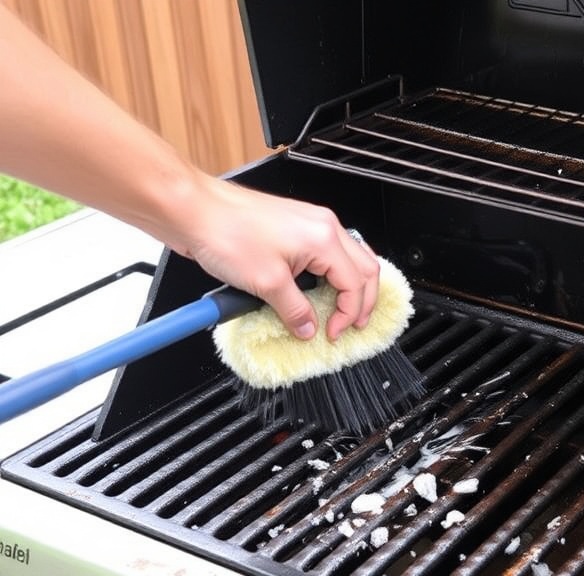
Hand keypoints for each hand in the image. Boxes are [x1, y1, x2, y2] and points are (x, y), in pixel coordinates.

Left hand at [165, 174, 379, 340]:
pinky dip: (333, 274)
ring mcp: (310, 224)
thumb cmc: (225, 232)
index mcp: (324, 238)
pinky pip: (329, 252)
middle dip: (362, 301)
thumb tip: (308, 327)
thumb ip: (294, 310)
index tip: (333, 333)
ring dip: (351, 286)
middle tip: (352, 325)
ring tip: (344, 310)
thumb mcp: (266, 283)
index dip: (348, 314)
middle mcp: (323, 226)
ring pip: (351, 258)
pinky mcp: (294, 227)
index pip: (354, 284)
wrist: (193, 210)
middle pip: (364, 268)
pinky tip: (321, 289)